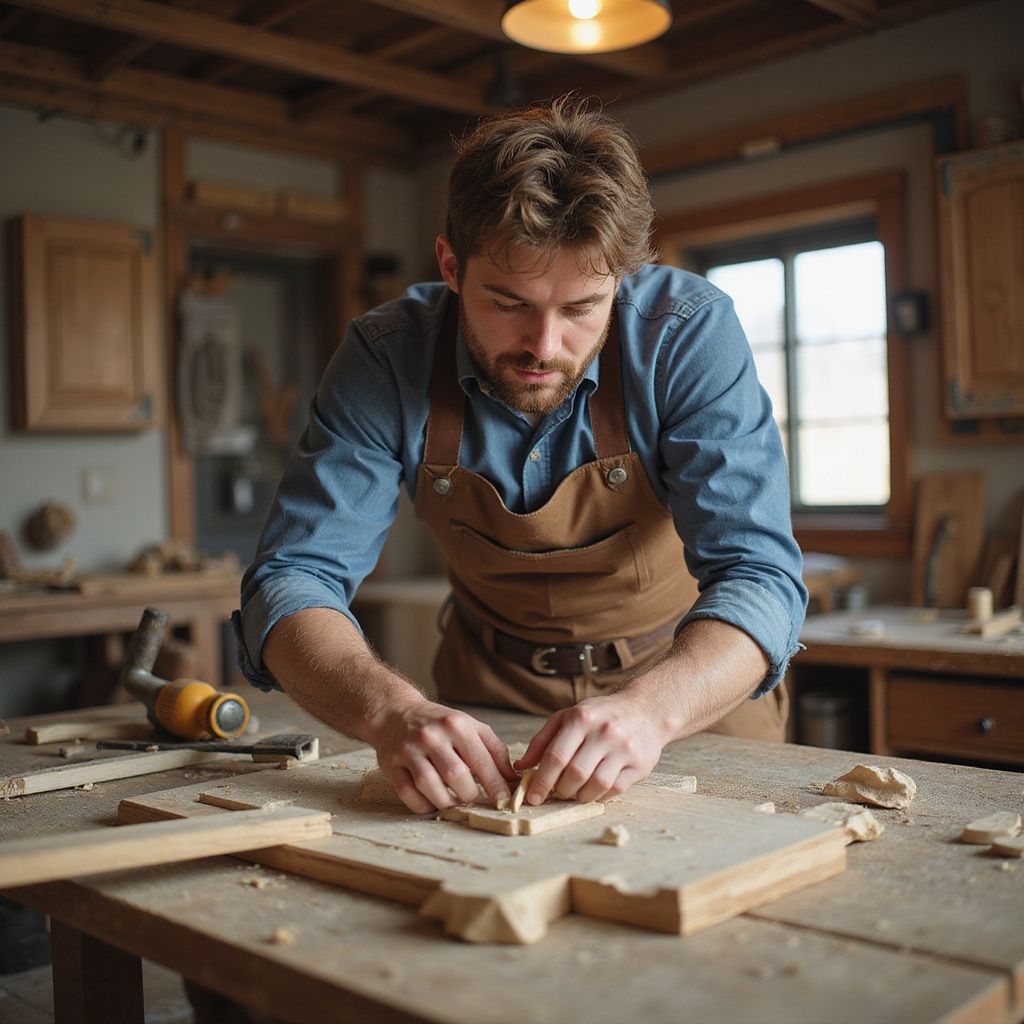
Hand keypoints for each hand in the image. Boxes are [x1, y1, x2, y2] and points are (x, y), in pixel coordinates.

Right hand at [372, 698, 516, 812]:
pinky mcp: (390, 763)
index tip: (504, 800)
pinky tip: (432, 802)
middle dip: (469, 794)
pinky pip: (408, 793)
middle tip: (472, 797)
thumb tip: (513, 778)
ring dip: (446, 802)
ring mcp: (409, 750)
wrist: (396, 713)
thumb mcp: (470, 727)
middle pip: (455, 775)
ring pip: (430, 786)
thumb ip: (494, 750)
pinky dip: (423, 805)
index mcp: (456, 725)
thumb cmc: (439, 724)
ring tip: (453, 801)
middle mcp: (432, 736)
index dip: (495, 784)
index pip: (480, 760)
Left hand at [515, 693, 667, 803]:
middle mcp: (605, 732)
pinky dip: (599, 796)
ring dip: (580, 796)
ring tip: (574, 792)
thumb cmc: (600, 715)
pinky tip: (593, 790)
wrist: (645, 710)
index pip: (556, 756)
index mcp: (582, 718)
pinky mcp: (640, 765)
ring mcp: (624, 749)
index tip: (533, 796)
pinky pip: (615, 790)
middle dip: (560, 789)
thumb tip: (520, 766)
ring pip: (596, 785)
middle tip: (557, 791)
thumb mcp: (568, 717)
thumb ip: (542, 740)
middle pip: (575, 774)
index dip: (541, 781)